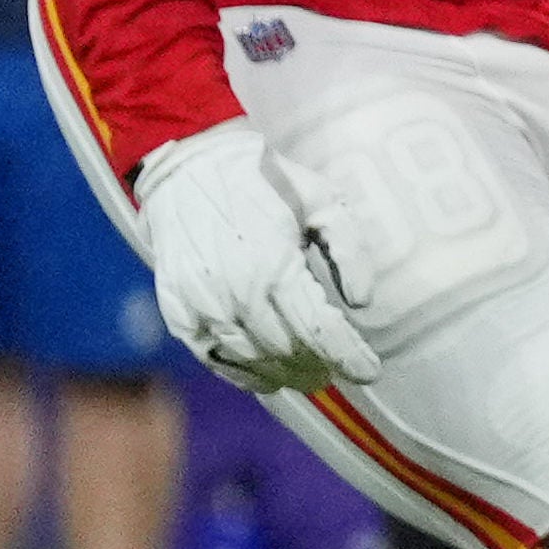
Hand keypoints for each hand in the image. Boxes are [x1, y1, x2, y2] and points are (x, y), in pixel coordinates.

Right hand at [135, 127, 362, 391]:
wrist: (190, 169)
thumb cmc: (267, 184)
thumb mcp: (325, 202)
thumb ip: (350, 252)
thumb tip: (362, 303)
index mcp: (275, 265)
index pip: (320, 331)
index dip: (349, 357)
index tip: (370, 372)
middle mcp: (236, 293)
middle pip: (289, 350)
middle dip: (320, 364)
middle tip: (339, 368)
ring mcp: (202, 305)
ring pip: (253, 359)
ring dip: (286, 373)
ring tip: (311, 375)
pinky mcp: (178, 310)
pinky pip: (212, 357)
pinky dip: (242, 374)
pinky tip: (266, 379)